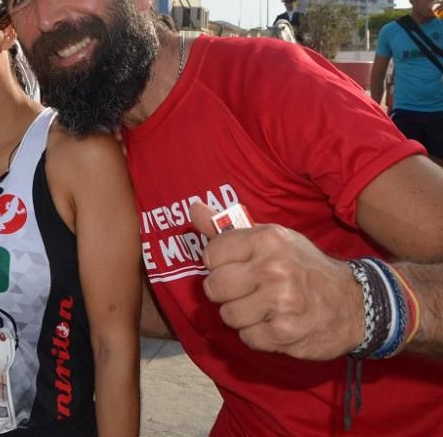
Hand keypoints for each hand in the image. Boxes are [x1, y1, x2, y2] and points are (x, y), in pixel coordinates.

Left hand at [191, 202, 363, 360]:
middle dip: (226, 293)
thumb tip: (193, 209)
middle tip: (246, 290)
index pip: (211, 255)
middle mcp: (273, 268)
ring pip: (228, 315)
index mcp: (267, 239)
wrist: (354, 303)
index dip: (218, 265)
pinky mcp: (285, 332)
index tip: (234, 267)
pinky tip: (275, 323)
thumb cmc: (303, 267)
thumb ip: (226, 228)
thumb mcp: (270, 239)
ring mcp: (280, 302)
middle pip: (214, 287)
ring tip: (263, 307)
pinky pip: (247, 337)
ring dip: (242, 316)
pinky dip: (257, 335)